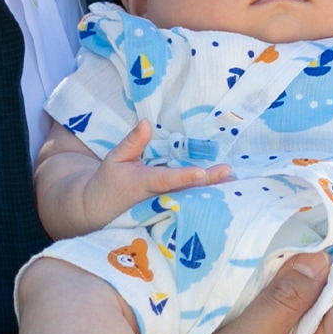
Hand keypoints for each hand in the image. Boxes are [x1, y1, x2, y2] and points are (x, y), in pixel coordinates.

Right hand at [78, 120, 230, 226]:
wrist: (99, 211)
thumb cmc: (110, 180)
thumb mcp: (115, 159)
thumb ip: (133, 142)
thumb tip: (146, 122)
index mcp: (143, 183)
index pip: (166, 179)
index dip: (183, 176)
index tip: (200, 171)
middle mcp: (156, 198)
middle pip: (185, 191)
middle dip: (208, 183)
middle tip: (228, 173)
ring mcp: (163, 207)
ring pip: (190, 199)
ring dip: (211, 191)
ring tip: (233, 181)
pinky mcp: (167, 211)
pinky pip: (188, 204)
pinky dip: (205, 198)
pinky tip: (224, 191)